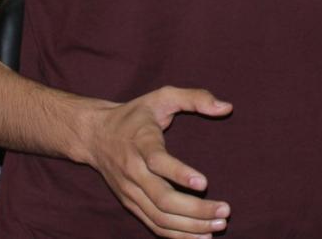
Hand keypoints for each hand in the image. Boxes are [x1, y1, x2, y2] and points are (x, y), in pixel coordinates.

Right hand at [79, 86, 233, 238]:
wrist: (94, 135)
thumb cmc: (136, 114)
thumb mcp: (163, 96)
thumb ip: (195, 98)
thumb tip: (227, 107)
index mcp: (141, 142)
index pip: (157, 161)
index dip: (179, 173)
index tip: (204, 182)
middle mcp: (133, 171)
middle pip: (162, 198)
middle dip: (195, 209)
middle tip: (225, 211)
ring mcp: (130, 191)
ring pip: (159, 217)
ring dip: (190, 226)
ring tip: (218, 226)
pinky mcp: (130, 203)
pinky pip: (153, 225)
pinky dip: (176, 235)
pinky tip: (200, 237)